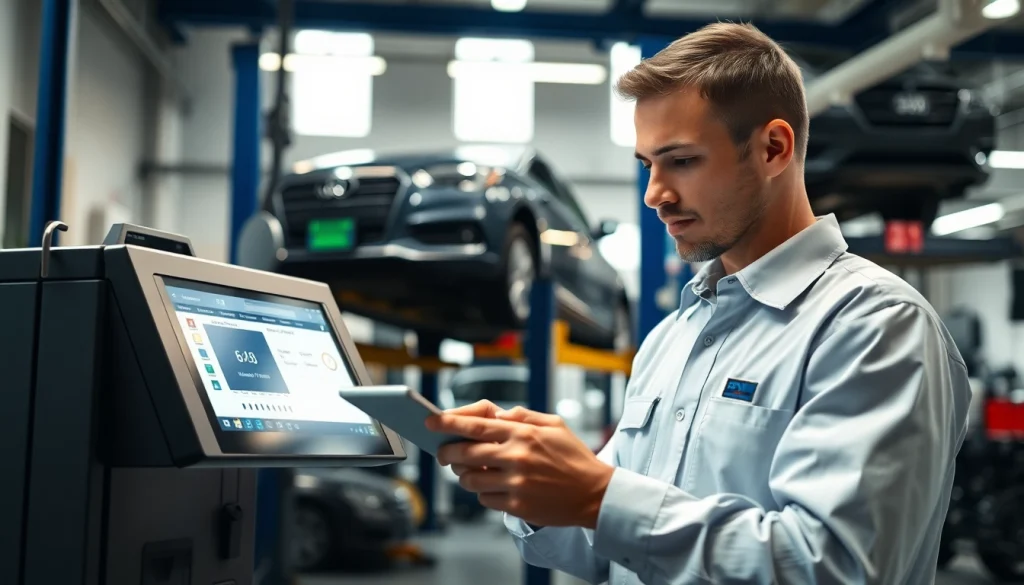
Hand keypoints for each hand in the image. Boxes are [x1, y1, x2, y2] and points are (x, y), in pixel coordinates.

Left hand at [426, 404, 614, 528]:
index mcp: (523, 433)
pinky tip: (495, 487)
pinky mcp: (517, 505)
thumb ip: (524, 416)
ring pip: (469, 479)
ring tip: (471, 471)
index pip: (475, 425)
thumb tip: (496, 415)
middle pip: (464, 453)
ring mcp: (516, 483)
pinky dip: (484, 492)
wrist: (595, 493)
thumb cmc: (574, 457)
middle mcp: (516, 457)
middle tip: (443, 453)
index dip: (448, 423)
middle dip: (447, 452)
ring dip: (464, 475)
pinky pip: (485, 498)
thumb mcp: (555, 424)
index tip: (431, 421)